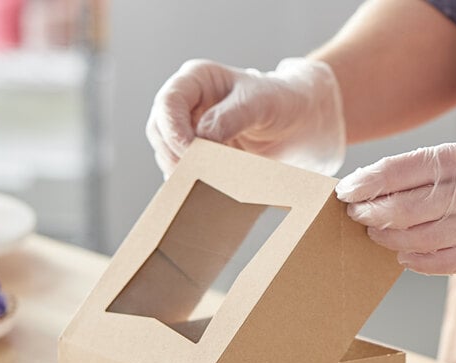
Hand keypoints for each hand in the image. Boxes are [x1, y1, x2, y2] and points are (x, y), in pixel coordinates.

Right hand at [146, 58, 345, 177]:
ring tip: (204, 183)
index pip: (168, 102)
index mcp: (197, 80)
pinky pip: (181, 169)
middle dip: (173, 155)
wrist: (296, 122)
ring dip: (180, 171)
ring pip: (165, 153)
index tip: (191, 153)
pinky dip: (189, 181)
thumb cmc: (280, 101)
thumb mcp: (262, 102)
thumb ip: (232, 116)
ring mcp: (187, 130)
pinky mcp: (195, 154)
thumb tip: (203, 137)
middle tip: (195, 175)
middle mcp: (186, 103)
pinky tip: (205, 189)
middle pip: (159, 130)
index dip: (173, 130)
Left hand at [336, 140, 455, 273]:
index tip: (344, 193)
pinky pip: (439, 263)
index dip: (363, 185)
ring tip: (376, 234)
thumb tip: (363, 187)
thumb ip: (415, 171)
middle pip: (400, 210)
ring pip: (415, 239)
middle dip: (368, 214)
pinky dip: (413, 261)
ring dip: (386, 239)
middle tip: (356, 215)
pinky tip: (402, 254)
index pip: (395, 172)